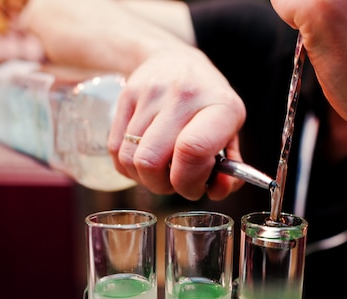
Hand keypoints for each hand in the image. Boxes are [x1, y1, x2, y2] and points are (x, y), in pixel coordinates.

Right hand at [108, 45, 246, 200]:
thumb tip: (217, 191)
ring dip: (144, 178)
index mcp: (221, 106)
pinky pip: (115, 148)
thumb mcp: (231, 131)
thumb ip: (231, 169)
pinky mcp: (126, 95)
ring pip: (130, 159)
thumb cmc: (209, 104)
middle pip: (152, 162)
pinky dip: (128, 166)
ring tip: (160, 170)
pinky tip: (144, 159)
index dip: (189, 180)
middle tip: (175, 180)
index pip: (193, 150)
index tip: (195, 185)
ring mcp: (151, 93)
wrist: (176, 59)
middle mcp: (184, 95)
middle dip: (162, 185)